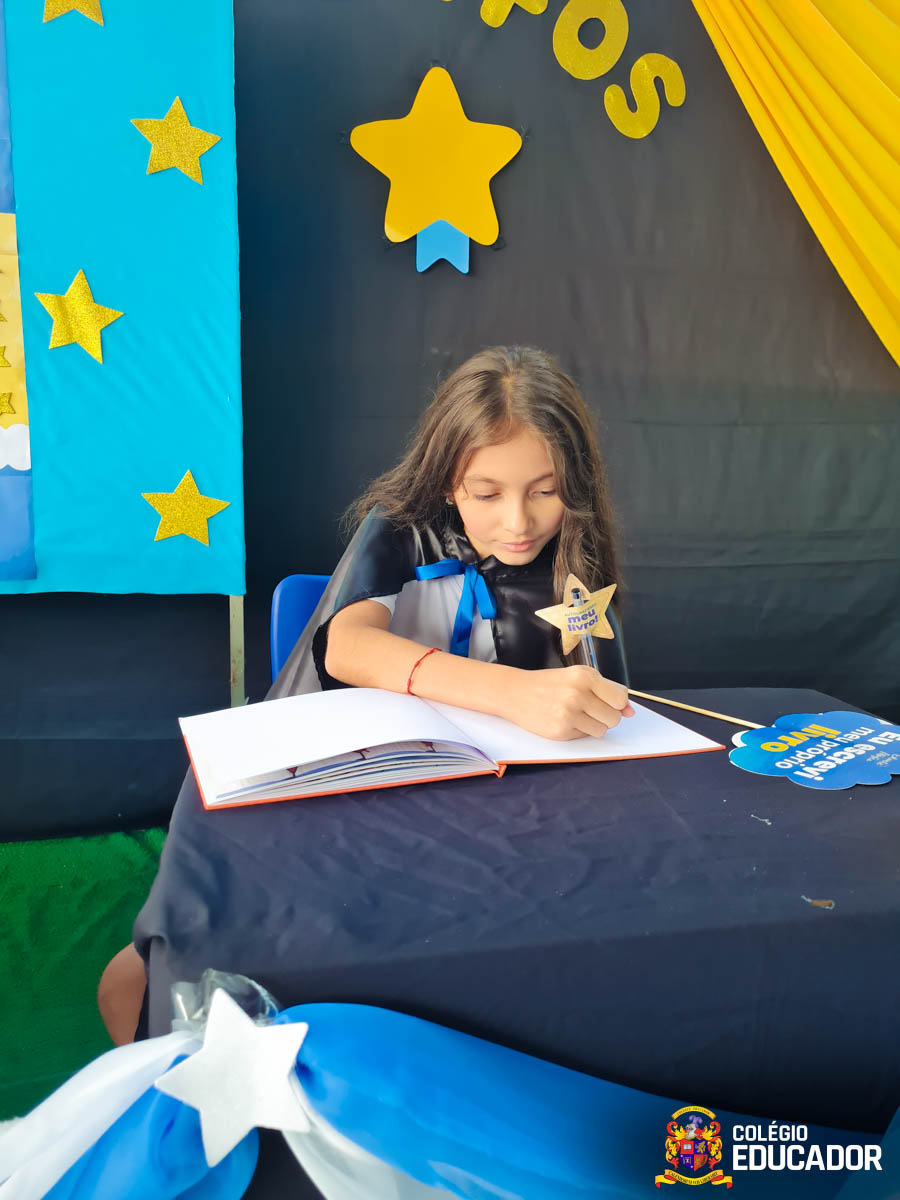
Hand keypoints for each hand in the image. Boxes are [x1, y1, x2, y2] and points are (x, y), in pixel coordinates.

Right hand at [498, 665, 633, 740]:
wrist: (514, 692)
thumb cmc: (549, 684)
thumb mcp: (578, 677)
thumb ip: (607, 691)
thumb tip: (630, 712)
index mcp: (585, 676)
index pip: (620, 698)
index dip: (616, 702)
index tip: (605, 700)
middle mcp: (578, 693)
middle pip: (614, 717)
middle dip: (606, 715)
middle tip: (588, 707)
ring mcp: (568, 713)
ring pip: (602, 730)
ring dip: (594, 725)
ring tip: (576, 714)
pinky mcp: (561, 731)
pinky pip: (585, 736)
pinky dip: (579, 730)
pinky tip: (564, 720)